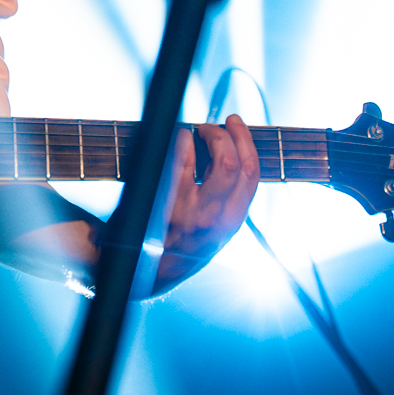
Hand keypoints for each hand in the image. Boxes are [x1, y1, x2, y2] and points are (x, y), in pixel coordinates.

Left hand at [154, 114, 259, 291]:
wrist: (142, 271)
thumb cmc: (178, 245)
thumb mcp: (213, 231)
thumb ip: (225, 202)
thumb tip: (228, 155)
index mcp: (230, 222)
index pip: (251, 176)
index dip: (246, 143)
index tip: (237, 126)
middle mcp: (215, 219)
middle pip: (236, 165)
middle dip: (232, 135)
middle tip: (222, 123)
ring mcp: (190, 212)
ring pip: (214, 162)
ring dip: (209, 135)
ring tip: (199, 130)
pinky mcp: (164, 205)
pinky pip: (179, 163)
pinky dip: (181, 142)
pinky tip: (179, 138)